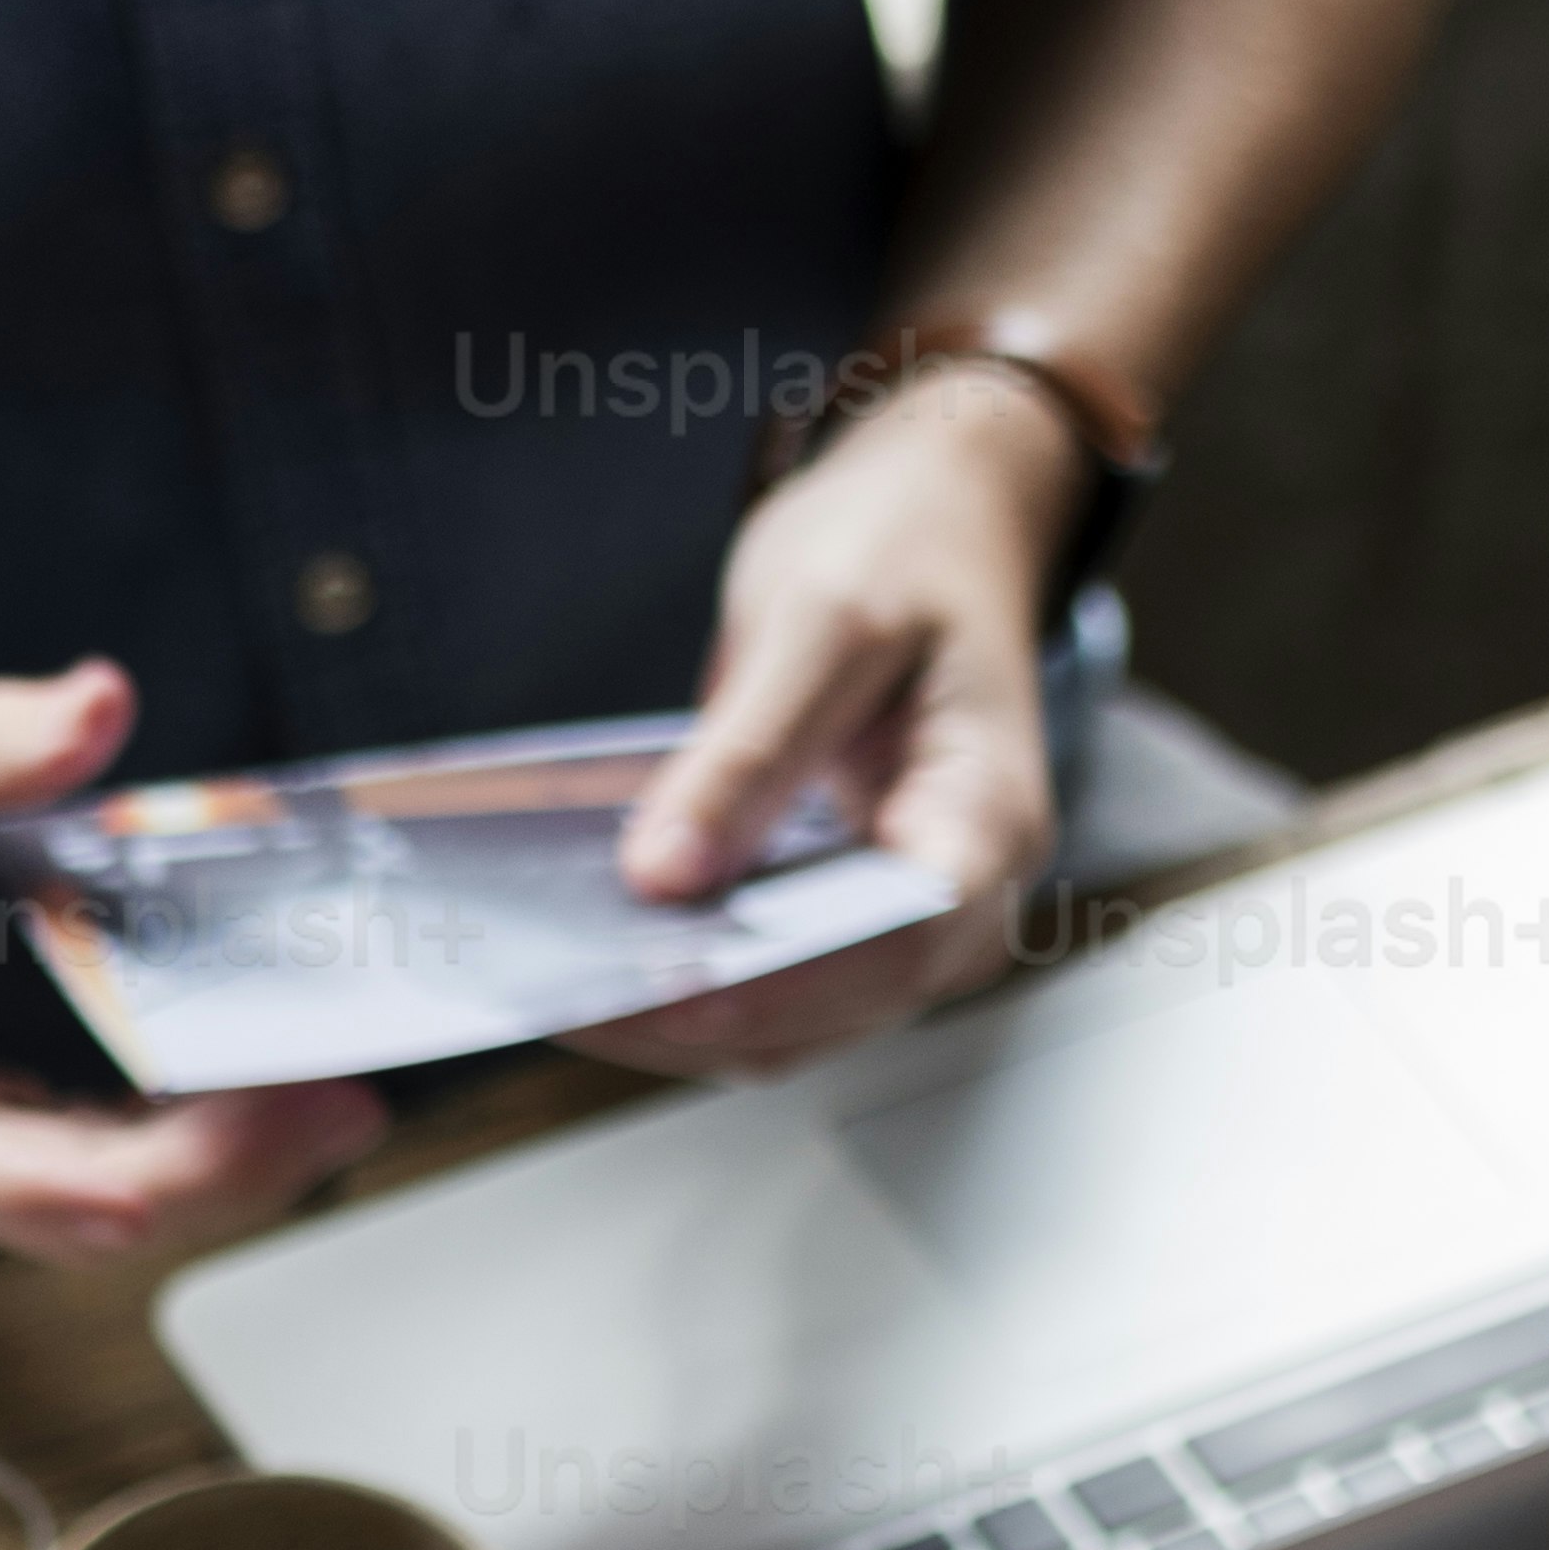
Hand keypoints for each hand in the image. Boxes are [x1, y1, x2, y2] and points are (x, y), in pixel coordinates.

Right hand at [0, 654, 384, 1261]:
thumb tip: (100, 708)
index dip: (98, 1176)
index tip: (213, 1153)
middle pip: (60, 1215)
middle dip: (216, 1175)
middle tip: (346, 1103)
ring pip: (72, 1220)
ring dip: (206, 1179)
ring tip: (327, 1110)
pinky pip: (54, 1187)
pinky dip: (156, 1160)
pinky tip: (241, 1110)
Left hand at [596, 379, 1077, 1076]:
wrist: (935, 523)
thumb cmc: (906, 551)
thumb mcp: (823, 618)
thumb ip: (748, 752)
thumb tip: (663, 875)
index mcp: (987, 819)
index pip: (899, 937)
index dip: (788, 980)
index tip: (673, 986)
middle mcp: (961, 903)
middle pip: (833, 1008)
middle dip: (703, 1011)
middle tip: (570, 990)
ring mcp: (905, 930)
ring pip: (787, 1026)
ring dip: (674, 1014)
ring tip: (561, 983)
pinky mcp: (842, 927)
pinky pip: (761, 992)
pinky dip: (678, 983)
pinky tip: (597, 955)